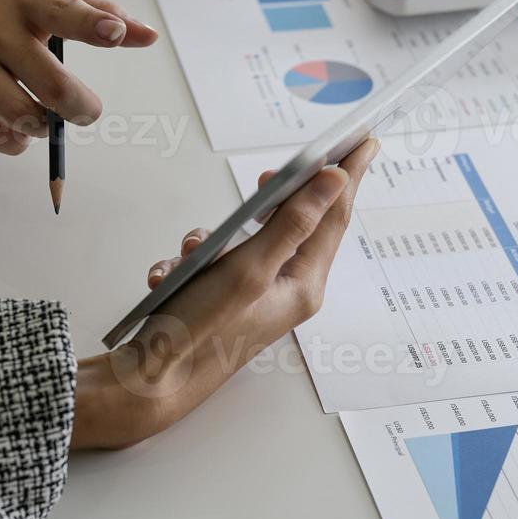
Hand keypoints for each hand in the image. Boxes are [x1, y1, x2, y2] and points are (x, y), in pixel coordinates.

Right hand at [0, 0, 158, 154]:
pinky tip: (18, 129)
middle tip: (88, 112)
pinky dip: (12, 141)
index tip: (116, 34)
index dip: (94, 25)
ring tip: (46, 119)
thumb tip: (148, 36)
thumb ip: (95, 12)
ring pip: (19, 114)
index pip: (65, 12)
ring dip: (43, 128)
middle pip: (49, 82)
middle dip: (80, 107)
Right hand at [71, 138, 378, 448]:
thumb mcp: (249, 269)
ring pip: (249, 236)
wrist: (151, 380)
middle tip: (276, 173)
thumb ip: (292, 222)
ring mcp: (257, 292)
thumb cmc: (200, 332)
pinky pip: (217, 257)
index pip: (335, 216)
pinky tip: (170, 275)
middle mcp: (287, 288)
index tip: (365, 138)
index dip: (350, 174)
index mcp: (303, 285)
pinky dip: (193, 258)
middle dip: (280, 196)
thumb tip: (335, 181)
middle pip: (298, 222)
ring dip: (218, 234)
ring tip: (192, 250)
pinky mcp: (227, 294)